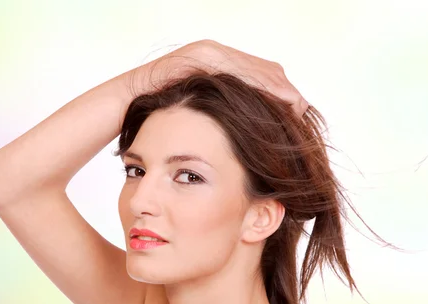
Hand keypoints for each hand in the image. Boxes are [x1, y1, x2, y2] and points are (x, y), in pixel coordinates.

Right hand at [160, 39, 308, 116]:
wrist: (124, 102)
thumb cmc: (158, 113)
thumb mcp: (197, 111)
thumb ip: (220, 110)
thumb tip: (246, 128)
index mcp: (218, 63)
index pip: (261, 74)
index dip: (282, 92)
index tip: (299, 111)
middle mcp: (215, 52)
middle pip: (265, 69)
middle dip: (286, 90)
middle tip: (303, 110)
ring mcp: (206, 52)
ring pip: (254, 68)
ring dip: (277, 87)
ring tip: (295, 107)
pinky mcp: (197, 57)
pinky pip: (235, 70)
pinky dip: (257, 84)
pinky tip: (271, 99)